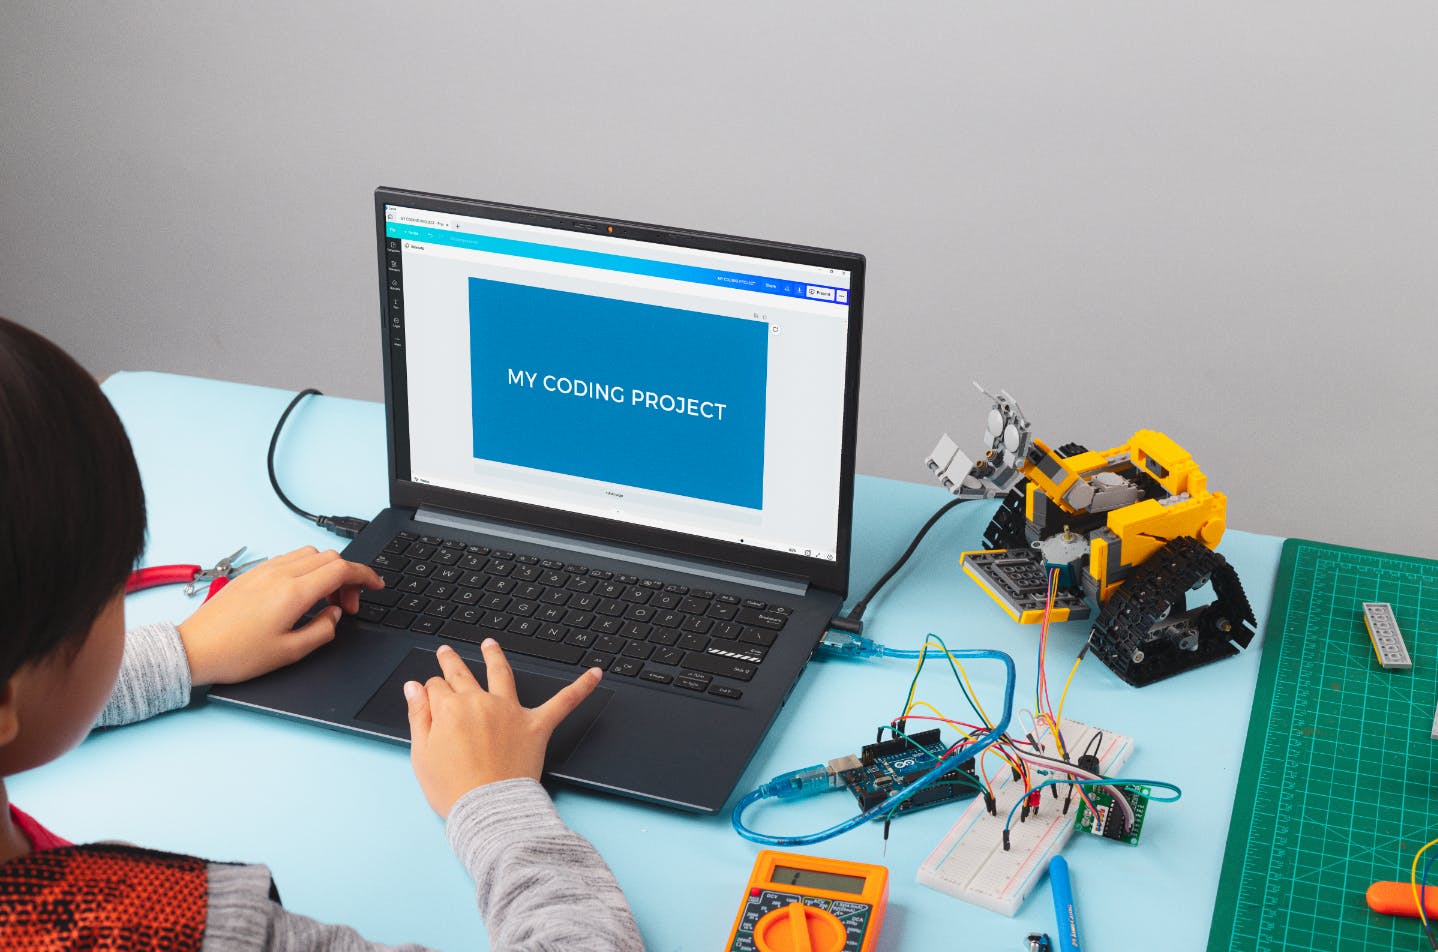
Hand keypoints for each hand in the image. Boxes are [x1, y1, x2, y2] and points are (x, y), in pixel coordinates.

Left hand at [176, 546, 383, 684]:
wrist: (195, 649)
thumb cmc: (236, 654)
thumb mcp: (290, 652)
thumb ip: (322, 629)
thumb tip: (334, 614)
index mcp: (293, 592)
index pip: (342, 569)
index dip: (365, 576)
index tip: (376, 586)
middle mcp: (280, 574)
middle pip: (329, 558)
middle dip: (347, 577)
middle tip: (347, 605)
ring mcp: (264, 570)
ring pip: (310, 554)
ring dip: (327, 571)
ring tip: (324, 600)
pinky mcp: (253, 574)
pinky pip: (289, 559)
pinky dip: (307, 570)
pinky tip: (302, 594)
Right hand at [405, 641, 602, 816]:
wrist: (488, 809)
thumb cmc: (454, 790)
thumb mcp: (421, 755)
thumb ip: (418, 716)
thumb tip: (414, 688)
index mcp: (449, 709)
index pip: (437, 687)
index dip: (431, 690)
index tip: (429, 693)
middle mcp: (479, 702)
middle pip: (462, 674)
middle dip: (452, 662)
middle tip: (447, 652)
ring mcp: (509, 711)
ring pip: (502, 673)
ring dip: (495, 655)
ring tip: (490, 645)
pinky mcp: (536, 726)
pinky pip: (564, 702)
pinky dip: (581, 687)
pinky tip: (595, 674)